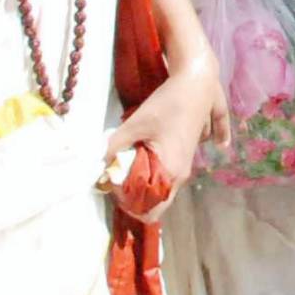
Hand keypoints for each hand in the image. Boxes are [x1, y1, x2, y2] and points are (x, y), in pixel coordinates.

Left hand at [107, 53, 227, 218]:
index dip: (128, 206)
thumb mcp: (136, 124)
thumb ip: (114, 146)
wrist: (197, 84)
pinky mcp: (184, 156)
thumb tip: (98, 166)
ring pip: (159, 188)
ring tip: (124, 163)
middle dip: (132, 194)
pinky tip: (139, 157)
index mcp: (171, 173)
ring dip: (140, 182)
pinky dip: (150, 174)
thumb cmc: (169, 104)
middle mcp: (181, 175)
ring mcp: (185, 166)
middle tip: (114, 175)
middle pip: (154, 201)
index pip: (150, 211)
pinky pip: (165, 176)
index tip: (112, 188)